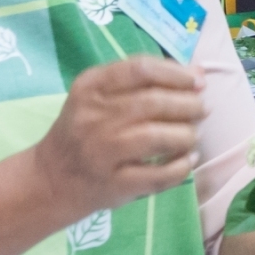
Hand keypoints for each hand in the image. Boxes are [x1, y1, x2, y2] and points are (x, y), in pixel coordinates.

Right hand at [24, 56, 205, 221]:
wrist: (52, 179)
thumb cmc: (85, 130)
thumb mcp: (101, 96)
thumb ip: (145, 81)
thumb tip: (198, 73)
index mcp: (90, 87)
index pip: (141, 69)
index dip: (177, 74)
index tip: (198, 81)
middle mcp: (93, 117)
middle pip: (153, 103)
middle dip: (189, 104)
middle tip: (202, 110)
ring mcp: (102, 152)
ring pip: (158, 137)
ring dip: (187, 135)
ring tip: (193, 135)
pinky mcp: (113, 184)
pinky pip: (158, 175)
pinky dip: (181, 167)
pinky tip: (188, 160)